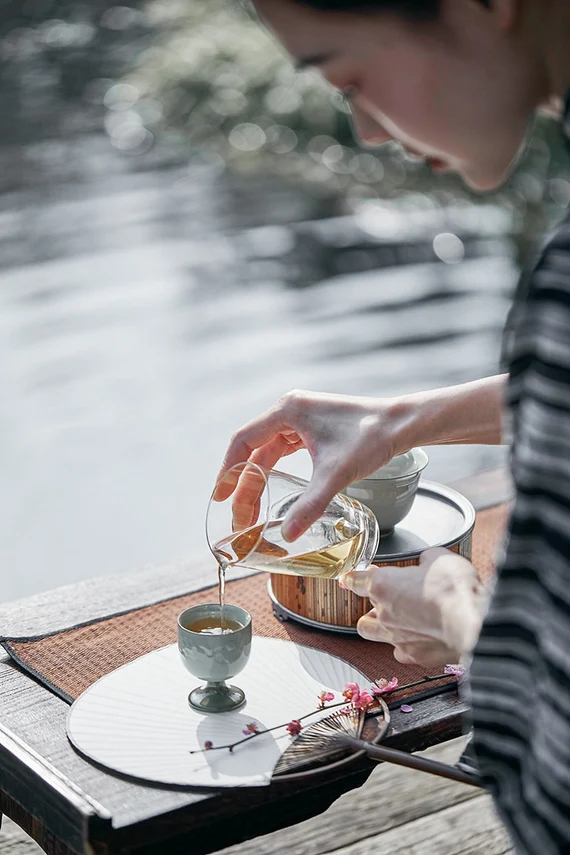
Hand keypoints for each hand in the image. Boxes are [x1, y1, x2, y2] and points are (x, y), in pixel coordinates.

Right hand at [217, 390, 405, 540]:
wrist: (401, 424)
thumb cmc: (371, 438)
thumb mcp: (336, 475)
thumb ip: (310, 505)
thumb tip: (288, 535)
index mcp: (287, 411)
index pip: (243, 441)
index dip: (228, 471)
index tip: (220, 497)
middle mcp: (289, 410)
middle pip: (253, 450)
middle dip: (245, 485)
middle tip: (239, 517)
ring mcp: (300, 417)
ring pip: (267, 452)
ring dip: (258, 479)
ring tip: (251, 510)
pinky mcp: (312, 427)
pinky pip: (283, 450)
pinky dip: (274, 471)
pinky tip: (272, 490)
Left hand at [342, 548, 486, 665]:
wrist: (472, 624)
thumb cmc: (455, 587)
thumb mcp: (439, 558)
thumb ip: (425, 560)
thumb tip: (426, 563)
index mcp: (384, 585)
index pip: (356, 581)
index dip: (353, 578)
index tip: (349, 578)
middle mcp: (384, 613)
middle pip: (365, 609)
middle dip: (374, 602)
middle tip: (389, 596)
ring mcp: (396, 637)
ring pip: (370, 632)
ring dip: (377, 625)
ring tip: (392, 620)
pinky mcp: (413, 656)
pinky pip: (399, 652)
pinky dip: (405, 646)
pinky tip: (417, 640)